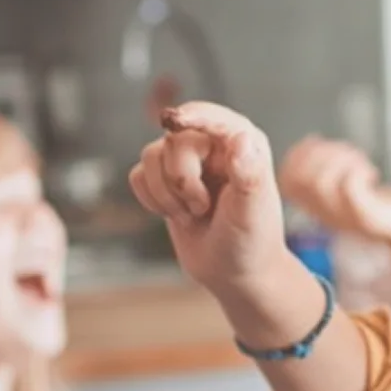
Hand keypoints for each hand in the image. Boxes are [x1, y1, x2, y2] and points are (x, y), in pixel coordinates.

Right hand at [126, 103, 293, 296]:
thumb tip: (241, 138)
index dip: (192, 116)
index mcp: (244, 143)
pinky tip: (176, 215)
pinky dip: (151, 199)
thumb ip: (249, 174)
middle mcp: (214, 145)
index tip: (175, 121)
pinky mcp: (164, 180)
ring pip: (151, 155)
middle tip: (202, 208)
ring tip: (193, 214)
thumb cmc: (251, 242)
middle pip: (174, 139)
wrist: (234, 274)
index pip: (211, 117)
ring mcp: (187, 161)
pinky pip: (138, 175)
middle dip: (181, 180)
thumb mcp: (252, 211)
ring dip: (166, 194)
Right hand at [279, 137, 390, 262]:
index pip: (285, 181)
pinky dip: (357, 171)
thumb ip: (329, 170)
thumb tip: (310, 142)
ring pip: (319, 183)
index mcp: (319, 208)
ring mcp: (346, 217)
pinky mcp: (369, 217)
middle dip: (321, 153)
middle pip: (297, 180)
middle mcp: (327, 214)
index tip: (328, 149)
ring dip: (340, 160)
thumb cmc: (387, 205)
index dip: (300, 155)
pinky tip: (371, 173)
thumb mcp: (349, 188)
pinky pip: (349, 190)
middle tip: (348, 155)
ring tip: (360, 162)